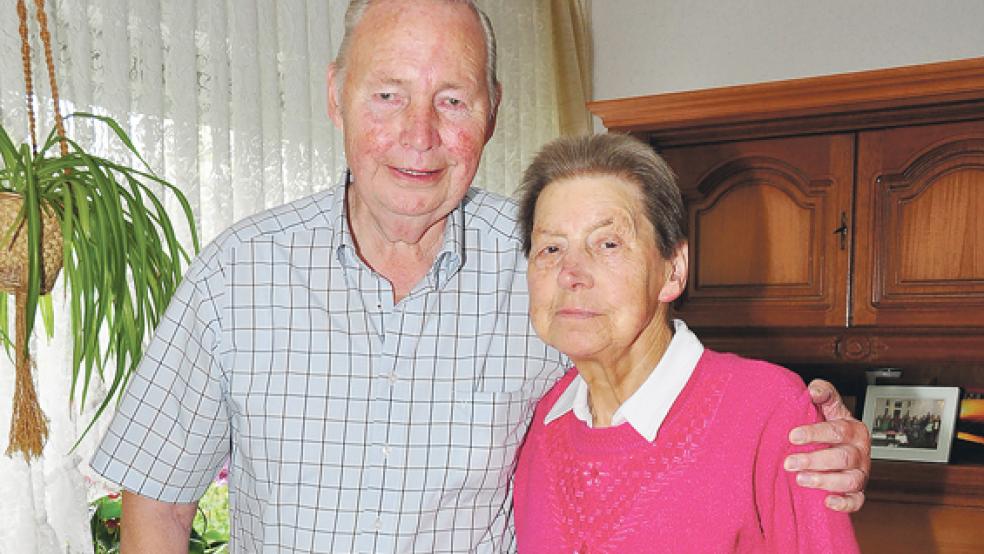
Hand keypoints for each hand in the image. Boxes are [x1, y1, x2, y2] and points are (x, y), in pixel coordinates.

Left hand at [784, 379, 870, 512]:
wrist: (839, 445)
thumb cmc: (831, 425)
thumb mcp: (829, 406)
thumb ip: (824, 394)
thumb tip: (813, 389)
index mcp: (854, 429)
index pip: (837, 431)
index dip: (815, 433)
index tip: (792, 436)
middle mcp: (860, 452)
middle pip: (843, 458)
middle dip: (814, 460)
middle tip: (788, 462)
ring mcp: (861, 473)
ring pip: (850, 480)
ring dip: (825, 481)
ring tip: (800, 479)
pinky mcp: (858, 491)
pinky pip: (857, 501)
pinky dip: (844, 504)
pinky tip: (827, 502)